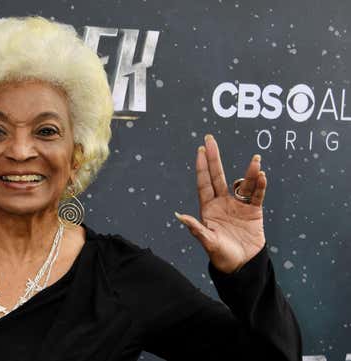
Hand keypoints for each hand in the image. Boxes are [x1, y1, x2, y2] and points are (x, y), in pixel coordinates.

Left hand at [175, 134, 266, 273]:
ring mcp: (238, 205)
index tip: (200, 150)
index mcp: (209, 208)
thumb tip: (179, 216)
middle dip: (215, 158)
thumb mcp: (208, 243)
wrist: (242, 265)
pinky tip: (262, 176)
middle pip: (218, 175)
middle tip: (210, 139)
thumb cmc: (221, 256)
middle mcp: (222, 202)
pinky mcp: (253, 211)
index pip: (204, 183)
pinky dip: (260, 186)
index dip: (202, 167)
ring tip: (256, 161)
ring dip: (249, 173)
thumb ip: (196, 229)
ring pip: (243, 184)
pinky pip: (257, 195)